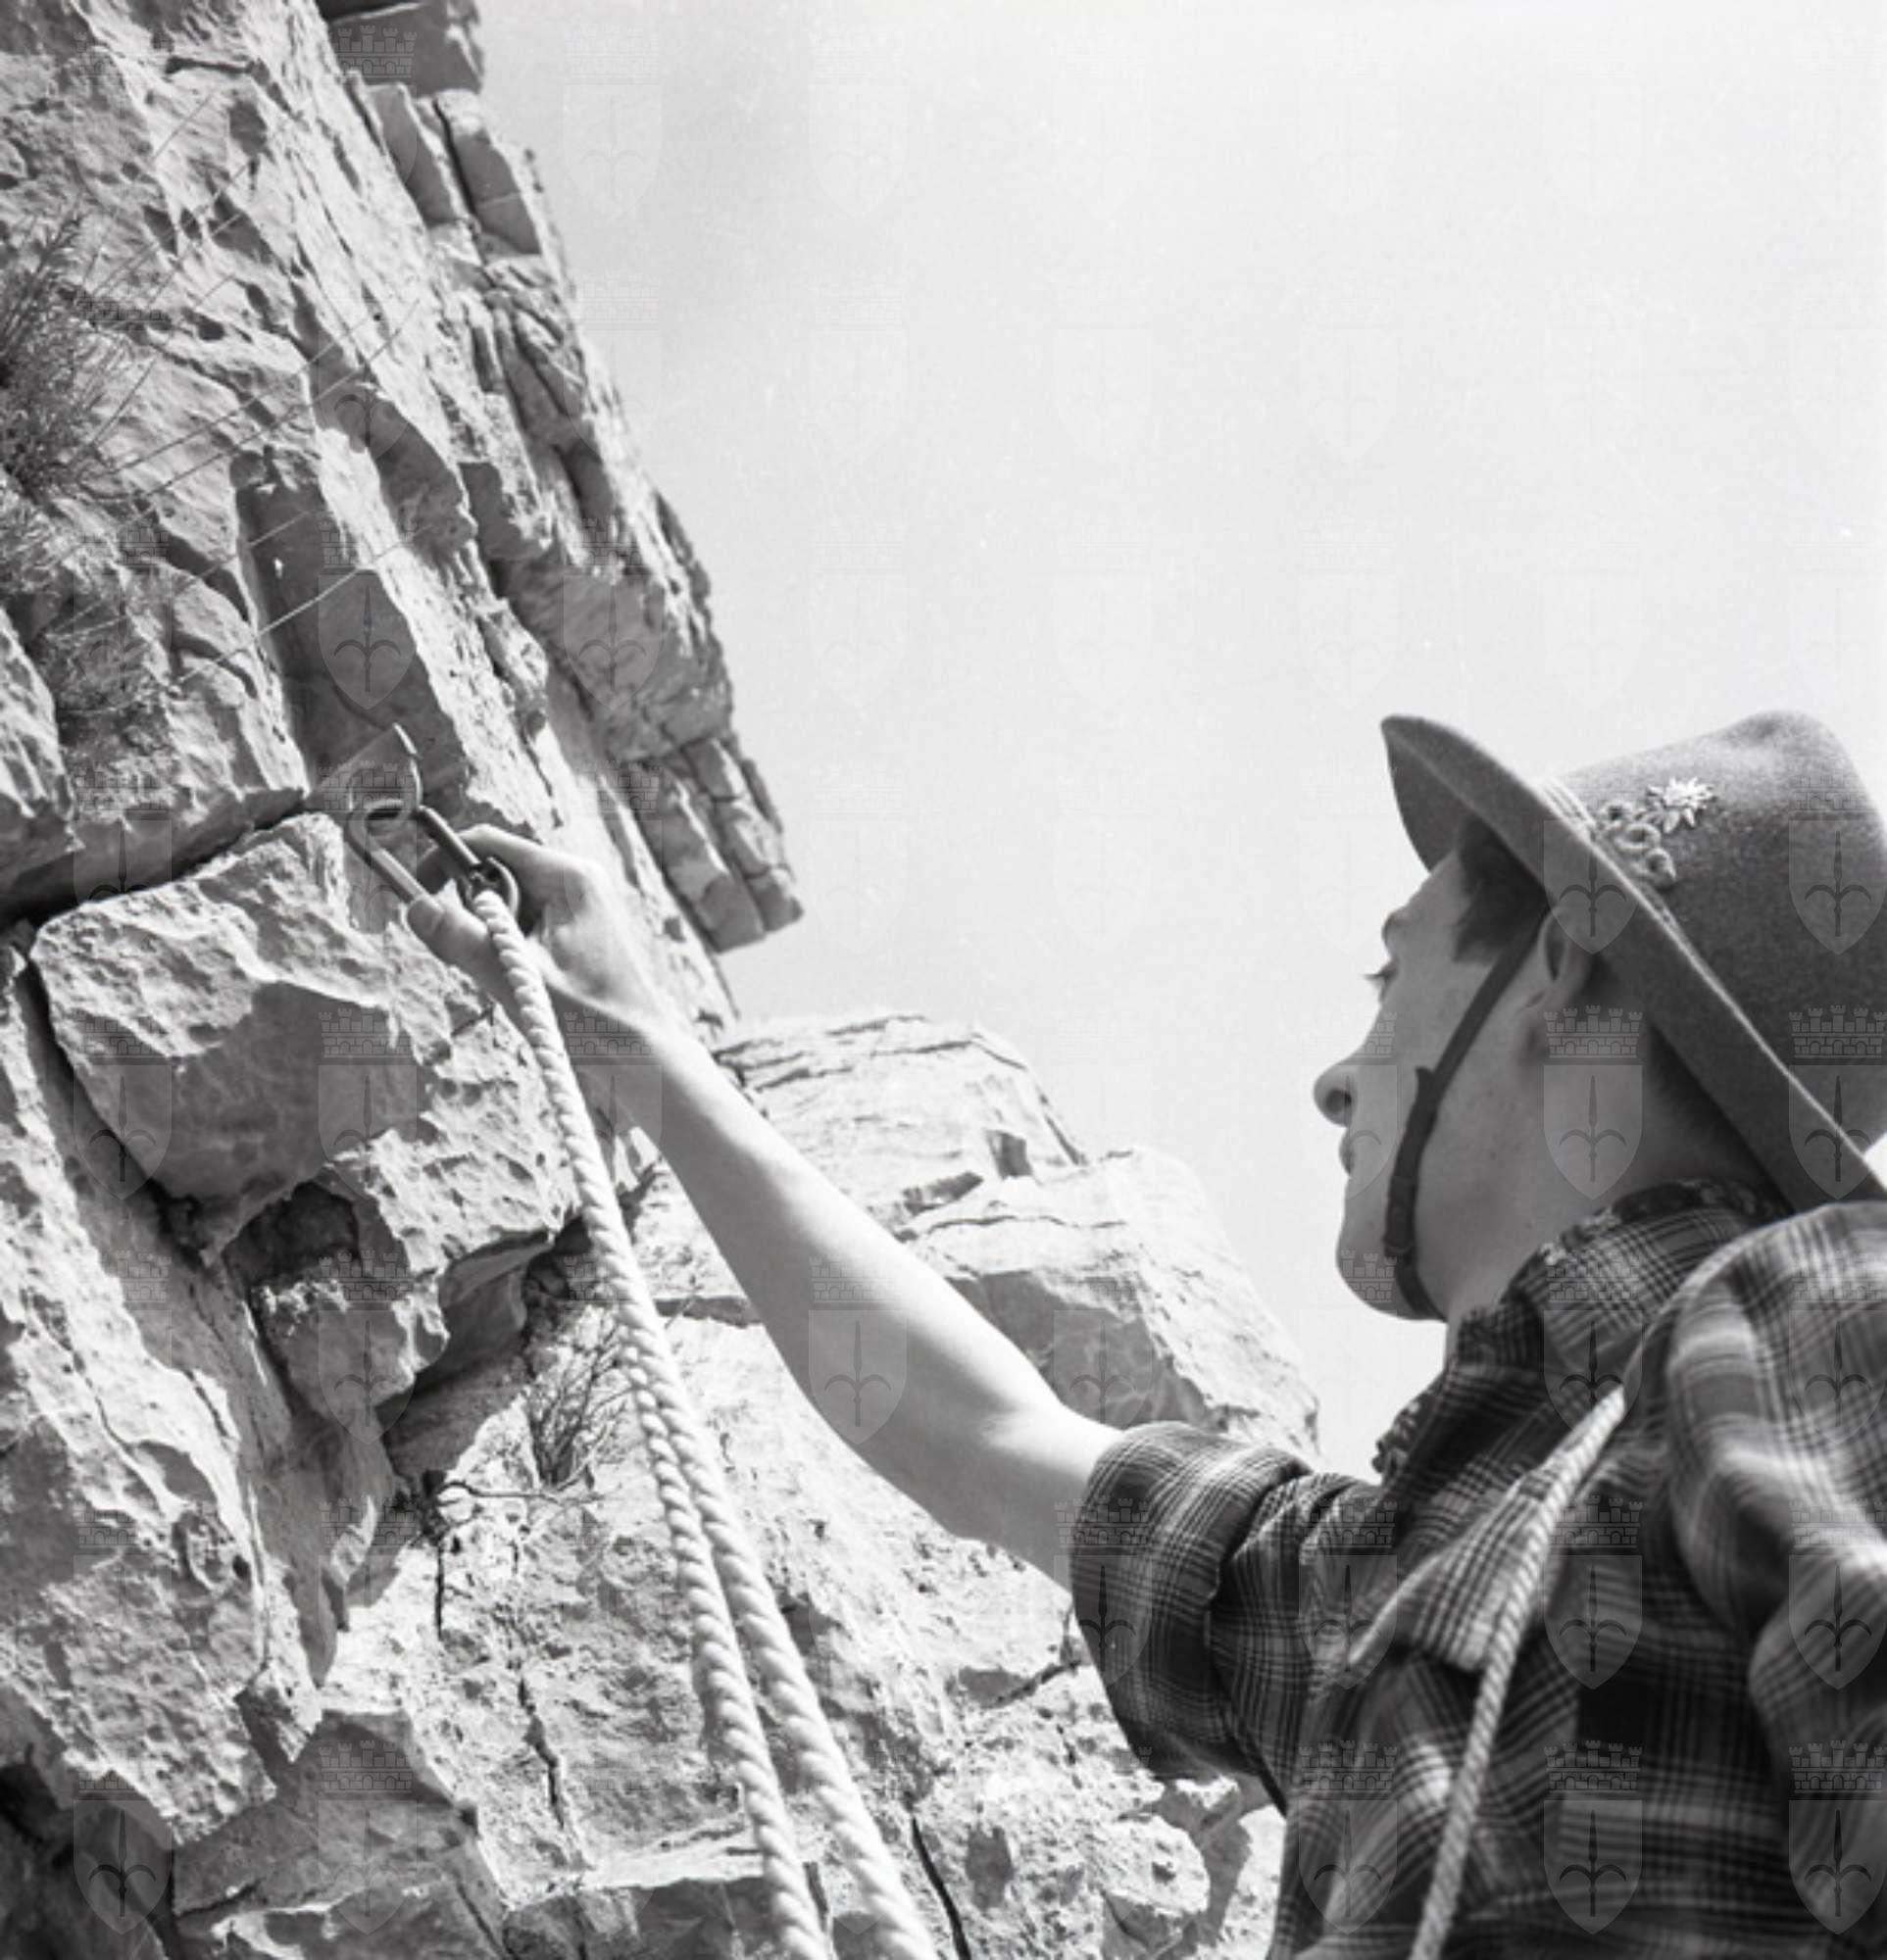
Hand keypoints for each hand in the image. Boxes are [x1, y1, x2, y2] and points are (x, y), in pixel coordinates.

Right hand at [402, 824, 679, 1040]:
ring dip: (489, 939)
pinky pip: (520, 927)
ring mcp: (576, 905)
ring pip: (503, 905)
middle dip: (471, 914)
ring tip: (511, 980)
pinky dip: (507, 952)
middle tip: (477, 960)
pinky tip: (524, 985)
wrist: (642, 1058)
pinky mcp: (573, 930)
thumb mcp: (517, 979)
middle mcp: (575, 880)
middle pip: (492, 875)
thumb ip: (464, 941)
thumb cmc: (594, 1020)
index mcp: (568, 877)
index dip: (442, 860)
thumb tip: (415, 906)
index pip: (487, 843)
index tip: (414, 893)